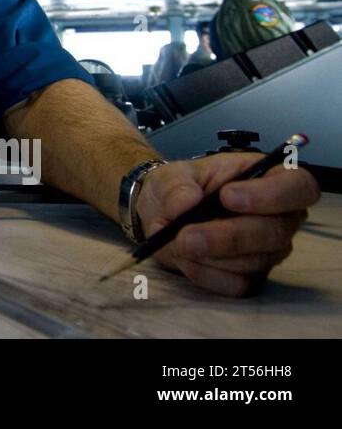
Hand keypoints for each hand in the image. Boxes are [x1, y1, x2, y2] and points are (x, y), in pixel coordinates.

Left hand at [134, 152, 320, 295]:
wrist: (161, 218)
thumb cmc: (178, 189)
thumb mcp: (168, 176)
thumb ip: (176, 186)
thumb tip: (187, 202)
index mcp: (269, 178)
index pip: (298, 186)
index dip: (271, 194)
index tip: (227, 197)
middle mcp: (280, 217)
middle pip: (275, 232)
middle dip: (228, 236)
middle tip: (186, 236)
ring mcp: (269, 251)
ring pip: (254, 261)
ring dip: (209, 256)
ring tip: (176, 241)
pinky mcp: (253, 278)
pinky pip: (237, 284)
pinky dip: (204, 274)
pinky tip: (184, 259)